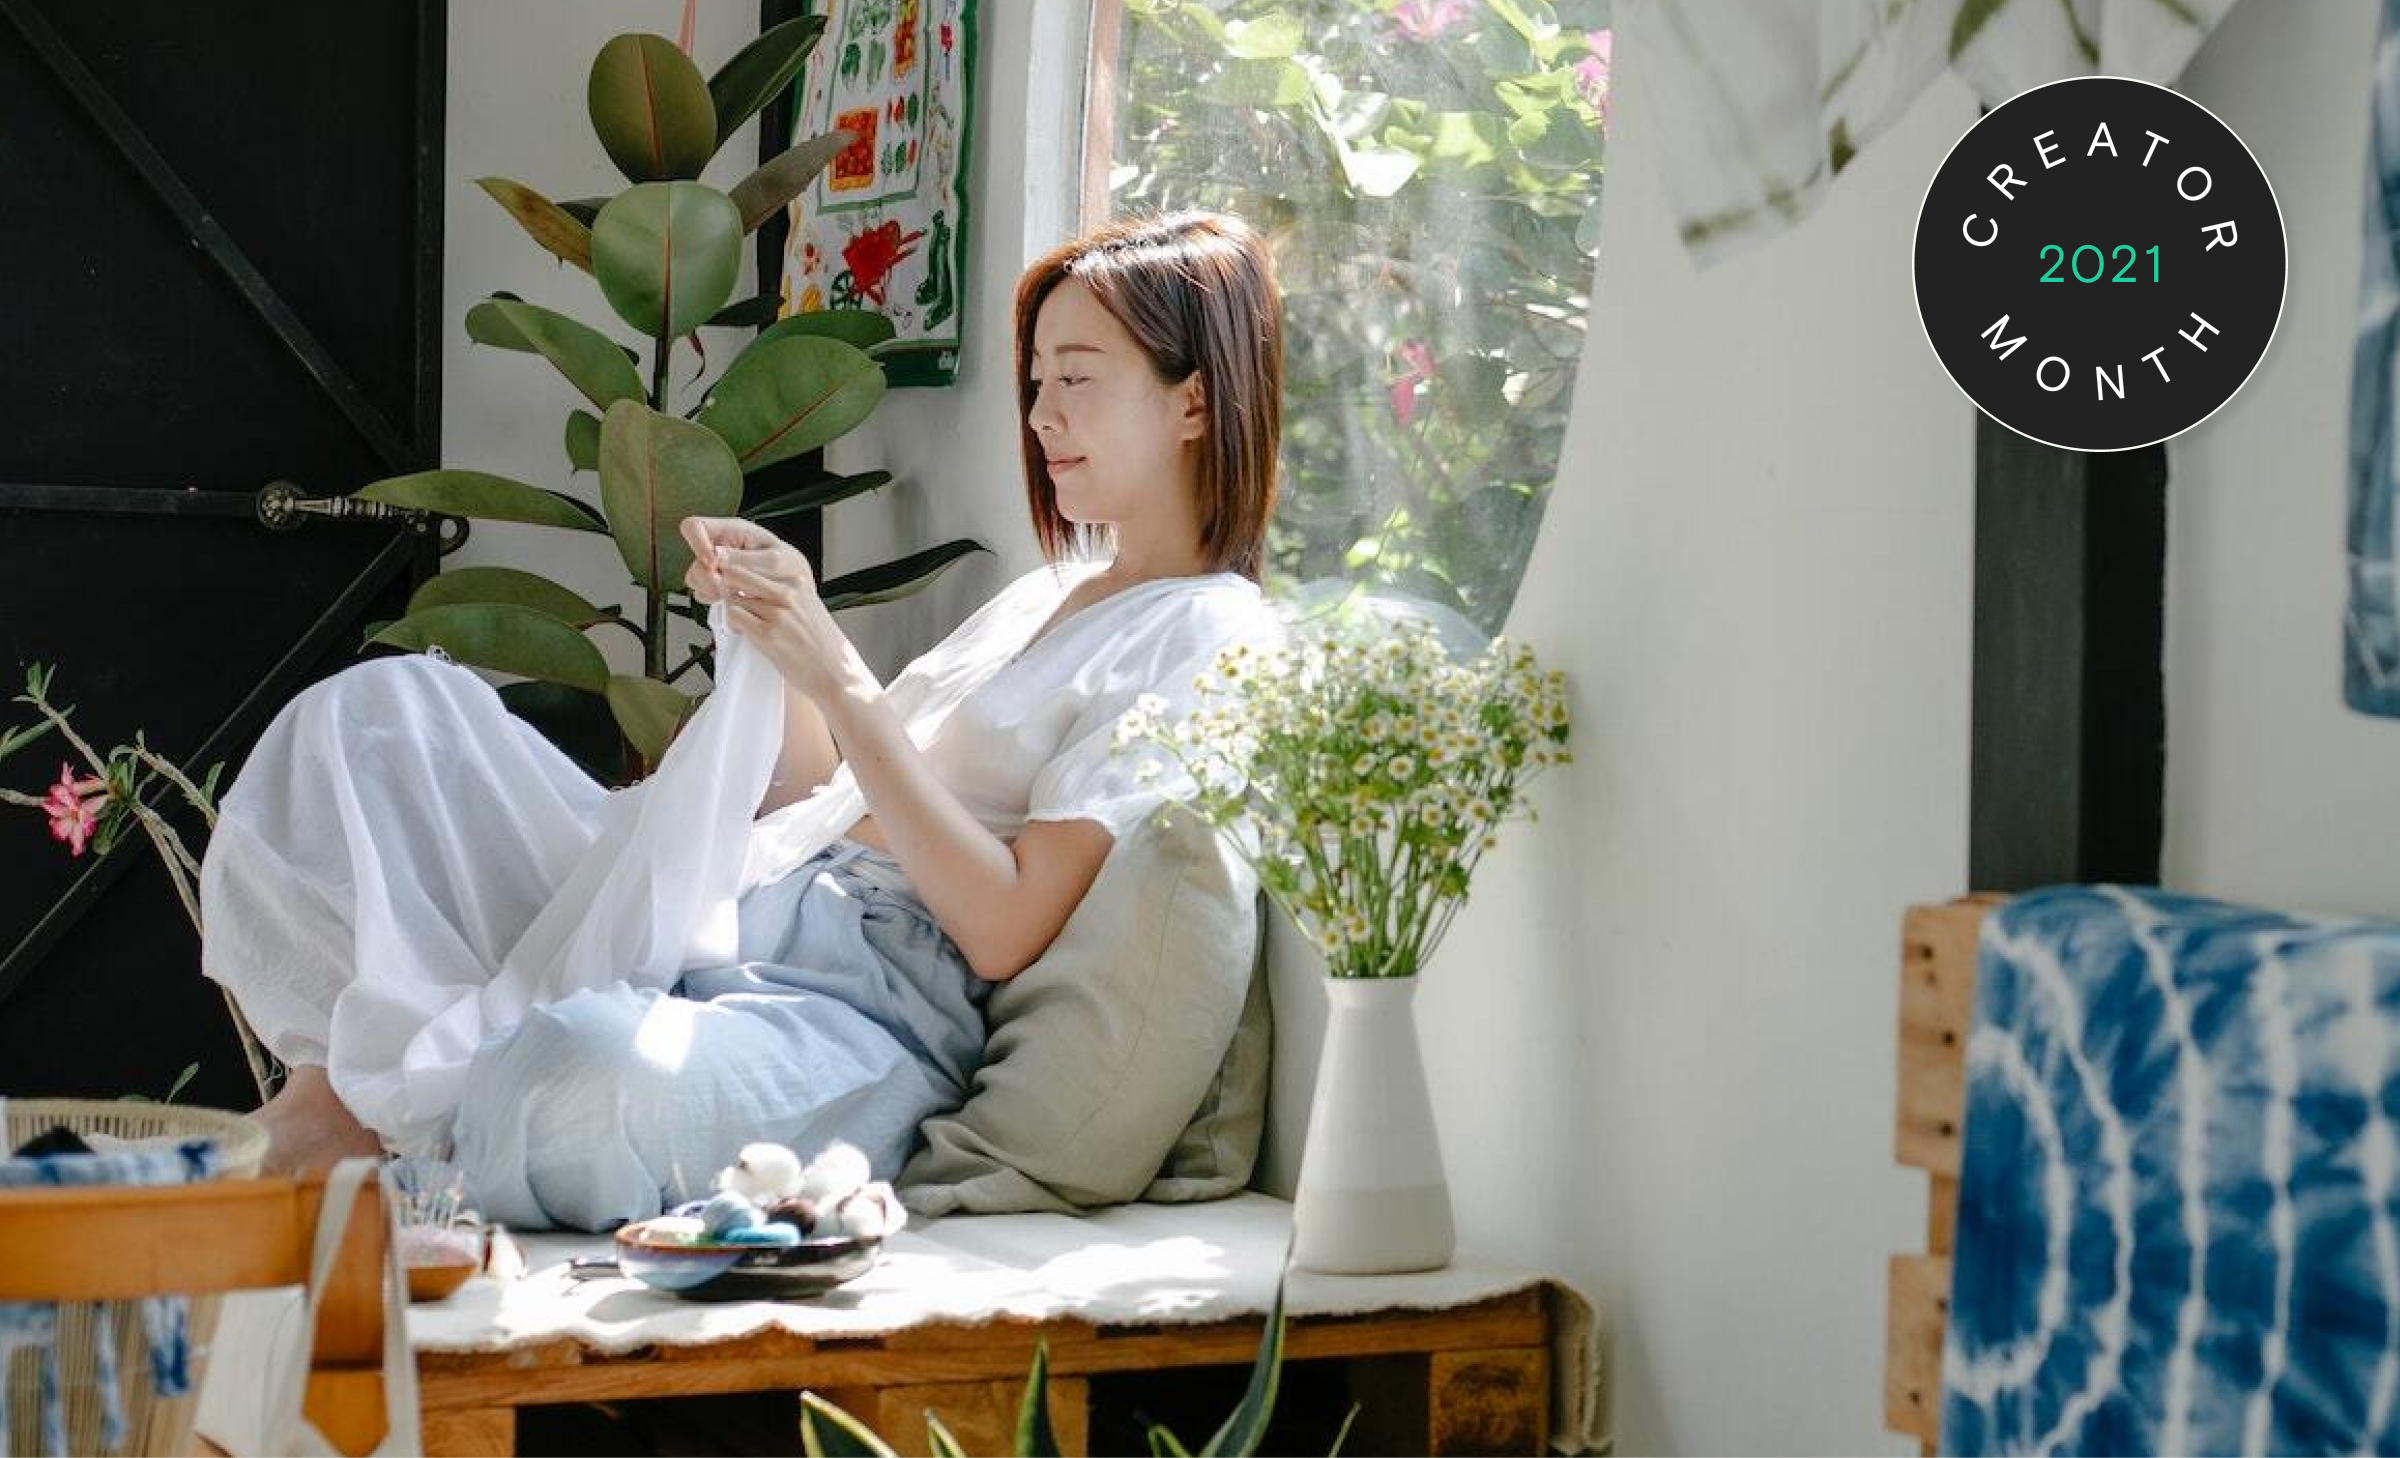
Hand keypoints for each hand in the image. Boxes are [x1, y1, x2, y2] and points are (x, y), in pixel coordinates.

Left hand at [679, 516, 857, 700]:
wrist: (834, 672)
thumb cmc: (820, 643)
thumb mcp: (808, 606)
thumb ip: (782, 591)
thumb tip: (749, 584)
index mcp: (798, 582)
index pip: (754, 562)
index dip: (740, 573)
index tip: (738, 583)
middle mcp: (788, 593)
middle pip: (737, 573)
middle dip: (727, 585)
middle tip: (732, 599)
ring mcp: (777, 613)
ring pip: (732, 597)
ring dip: (732, 608)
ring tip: (746, 621)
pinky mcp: (767, 634)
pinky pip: (734, 618)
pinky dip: (734, 625)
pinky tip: (746, 632)